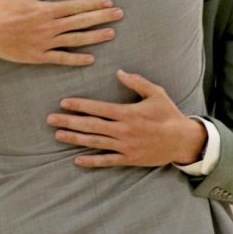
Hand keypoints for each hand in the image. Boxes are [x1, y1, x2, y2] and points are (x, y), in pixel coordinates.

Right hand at [0, 0, 122, 66]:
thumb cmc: (3, 9)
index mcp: (45, 9)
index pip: (75, 6)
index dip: (94, 4)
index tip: (109, 3)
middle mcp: (48, 26)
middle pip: (80, 21)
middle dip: (101, 17)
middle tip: (119, 15)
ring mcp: (44, 42)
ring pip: (74, 40)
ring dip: (94, 37)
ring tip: (111, 34)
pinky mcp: (38, 56)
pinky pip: (61, 58)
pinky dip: (76, 59)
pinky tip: (90, 58)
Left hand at [48, 70, 207, 167]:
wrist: (182, 140)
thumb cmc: (168, 114)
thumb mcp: (156, 93)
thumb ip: (136, 82)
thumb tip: (119, 72)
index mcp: (127, 113)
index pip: (98, 108)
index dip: (79, 105)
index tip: (64, 103)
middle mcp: (123, 130)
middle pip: (91, 125)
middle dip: (69, 122)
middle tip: (51, 120)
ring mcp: (125, 146)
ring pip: (95, 142)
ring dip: (75, 139)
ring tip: (58, 135)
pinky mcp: (128, 158)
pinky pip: (107, 161)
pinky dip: (92, 161)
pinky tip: (77, 160)